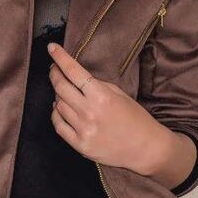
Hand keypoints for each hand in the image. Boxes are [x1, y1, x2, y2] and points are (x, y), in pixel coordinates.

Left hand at [46, 42, 172, 175]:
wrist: (146, 149)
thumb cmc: (136, 119)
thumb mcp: (119, 94)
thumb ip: (96, 85)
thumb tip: (75, 77)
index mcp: (101, 96)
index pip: (74, 72)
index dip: (60, 58)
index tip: (52, 48)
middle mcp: (89, 112)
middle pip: (60, 87)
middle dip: (54, 74)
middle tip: (54, 69)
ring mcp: (83, 130)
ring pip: (58, 106)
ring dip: (57, 95)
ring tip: (63, 91)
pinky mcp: (80, 145)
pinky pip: (58, 126)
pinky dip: (56, 114)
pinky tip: (60, 109)